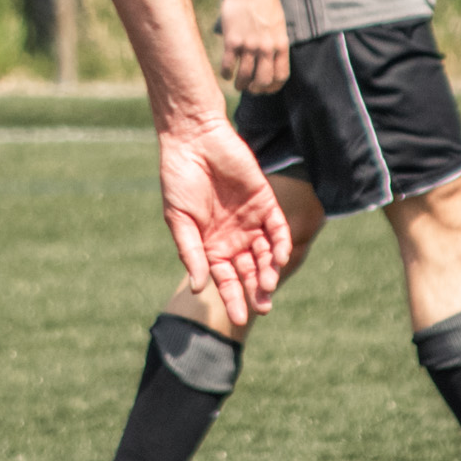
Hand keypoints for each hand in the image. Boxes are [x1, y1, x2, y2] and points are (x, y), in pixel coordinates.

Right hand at [155, 115, 289, 329]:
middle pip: (249, 271)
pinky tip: (280, 258)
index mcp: (211, 246)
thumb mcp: (179, 221)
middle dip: (255, 290)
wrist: (194, 141)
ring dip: (269, 270)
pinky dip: (281, 244)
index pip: (225, 279)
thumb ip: (191, 254)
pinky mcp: (265, 202)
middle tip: (262, 307)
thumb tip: (199, 288)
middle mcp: (233, 237)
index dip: (232, 298)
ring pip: (266, 254)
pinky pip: (277, 228)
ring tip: (268, 285)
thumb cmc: (179, 181)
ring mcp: (250, 221)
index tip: (239, 319)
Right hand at [216, 0, 292, 94]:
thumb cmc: (264, 0)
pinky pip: (228, 66)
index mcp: (281, 44)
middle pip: (263, 81)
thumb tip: (270, 58)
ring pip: (244, 77)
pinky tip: (226, 73)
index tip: (266, 89)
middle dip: (256, 89)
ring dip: (240, 84)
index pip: (281, 76)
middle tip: (250, 88)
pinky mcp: (232, 41)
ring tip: (237, 84)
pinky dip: (226, 73)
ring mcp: (249, 45)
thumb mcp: (278, 23)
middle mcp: (266, 48)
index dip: (273, 87)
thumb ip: (275, 42)